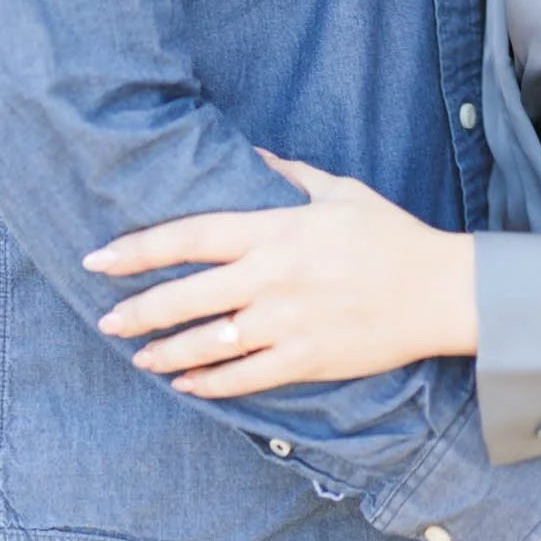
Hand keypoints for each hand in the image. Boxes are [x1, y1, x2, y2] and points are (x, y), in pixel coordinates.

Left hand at [85, 154, 477, 393]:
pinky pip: (245, 377)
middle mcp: (272, 278)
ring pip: (208, 343)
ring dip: (166, 351)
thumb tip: (250, 156)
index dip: (140, 248)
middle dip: (139, 309)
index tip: (101, 257)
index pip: (191, 237)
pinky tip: (186, 383)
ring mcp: (287, 324)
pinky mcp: (305, 360)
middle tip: (105, 317)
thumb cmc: (390, 234)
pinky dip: (210, 384)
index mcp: (276, 232)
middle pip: (187, 296)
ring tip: (138, 354)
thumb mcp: (339, 190)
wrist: (439, 291)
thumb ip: (288, 175)